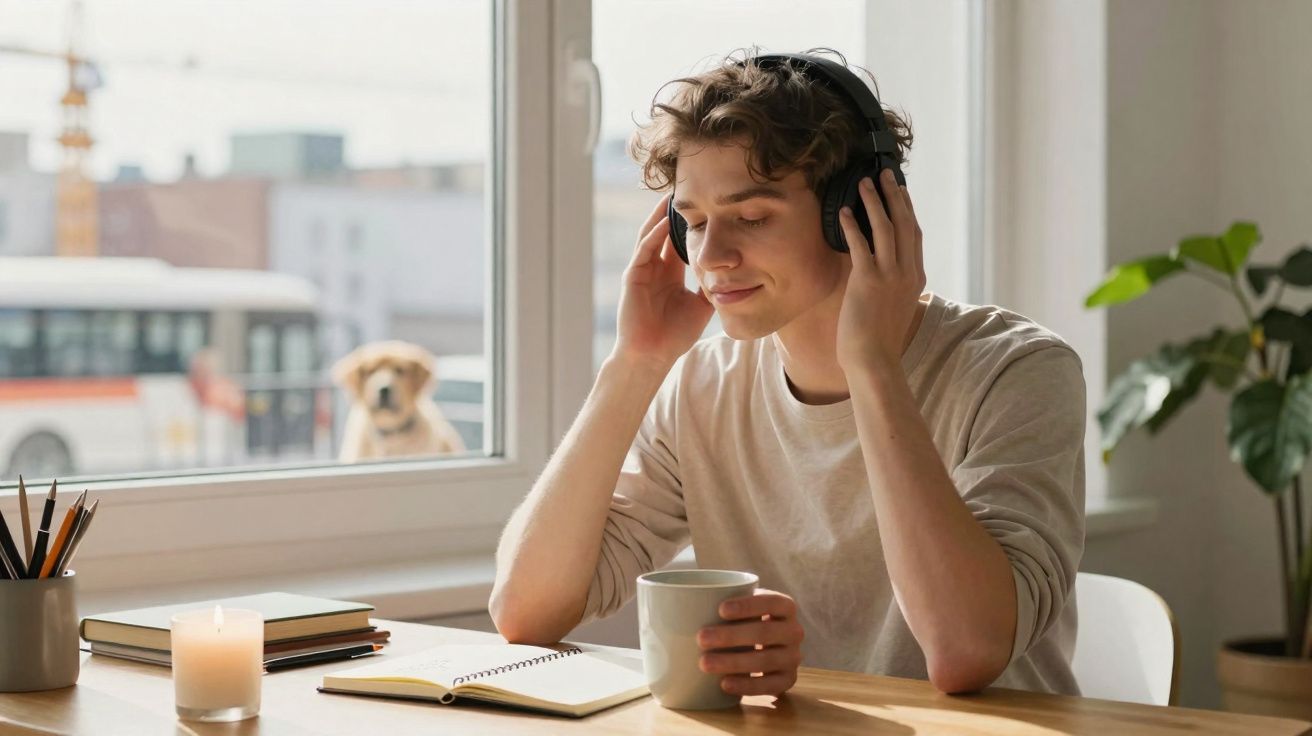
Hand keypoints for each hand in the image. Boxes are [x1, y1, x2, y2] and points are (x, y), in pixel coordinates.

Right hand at [611, 194, 714, 367]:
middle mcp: (655, 267)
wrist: (653, 356)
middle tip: (690, 189)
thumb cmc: (674, 335)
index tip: (707, 204)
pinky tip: (664, 223)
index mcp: (669, 272)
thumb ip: (712, 287)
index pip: (679, 239)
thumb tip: (734, 272)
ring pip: (651, 234)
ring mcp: (642, 270)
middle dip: (674, 211)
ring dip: (661, 215)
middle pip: (664, 230)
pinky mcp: (633, 277)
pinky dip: (653, 236)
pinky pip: (644, 251)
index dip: (691, 222)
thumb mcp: (702, 306)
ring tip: (673, 196)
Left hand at [697, 589, 803, 696]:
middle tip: (700, 638)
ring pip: (765, 660)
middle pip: (764, 632)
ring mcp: (793, 657)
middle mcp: (794, 631)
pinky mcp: (788, 680)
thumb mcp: (742, 608)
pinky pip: (769, 685)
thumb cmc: (745, 622)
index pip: (771, 602)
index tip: (720, 609)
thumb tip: (676, 602)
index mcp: (785, 607)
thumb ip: (723, 601)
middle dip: (731, 636)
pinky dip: (746, 685)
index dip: (748, 605)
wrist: (766, 649)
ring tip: (704, 663)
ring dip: (733, 662)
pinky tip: (724, 684)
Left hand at [835, 168, 925, 372]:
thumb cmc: (879, 340)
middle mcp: (907, 272)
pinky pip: (861, 244)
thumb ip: (892, 287)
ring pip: (886, 228)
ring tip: (863, 182)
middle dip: (894, 195)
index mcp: (916, 278)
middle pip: (904, 224)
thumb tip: (880, 274)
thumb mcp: (894, 307)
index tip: (900, 192)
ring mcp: (890, 275)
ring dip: (874, 201)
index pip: (915, 235)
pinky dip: (853, 225)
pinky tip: (845, 211)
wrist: (875, 360)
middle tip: (885, 174)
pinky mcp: (868, 281)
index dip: (908, 210)